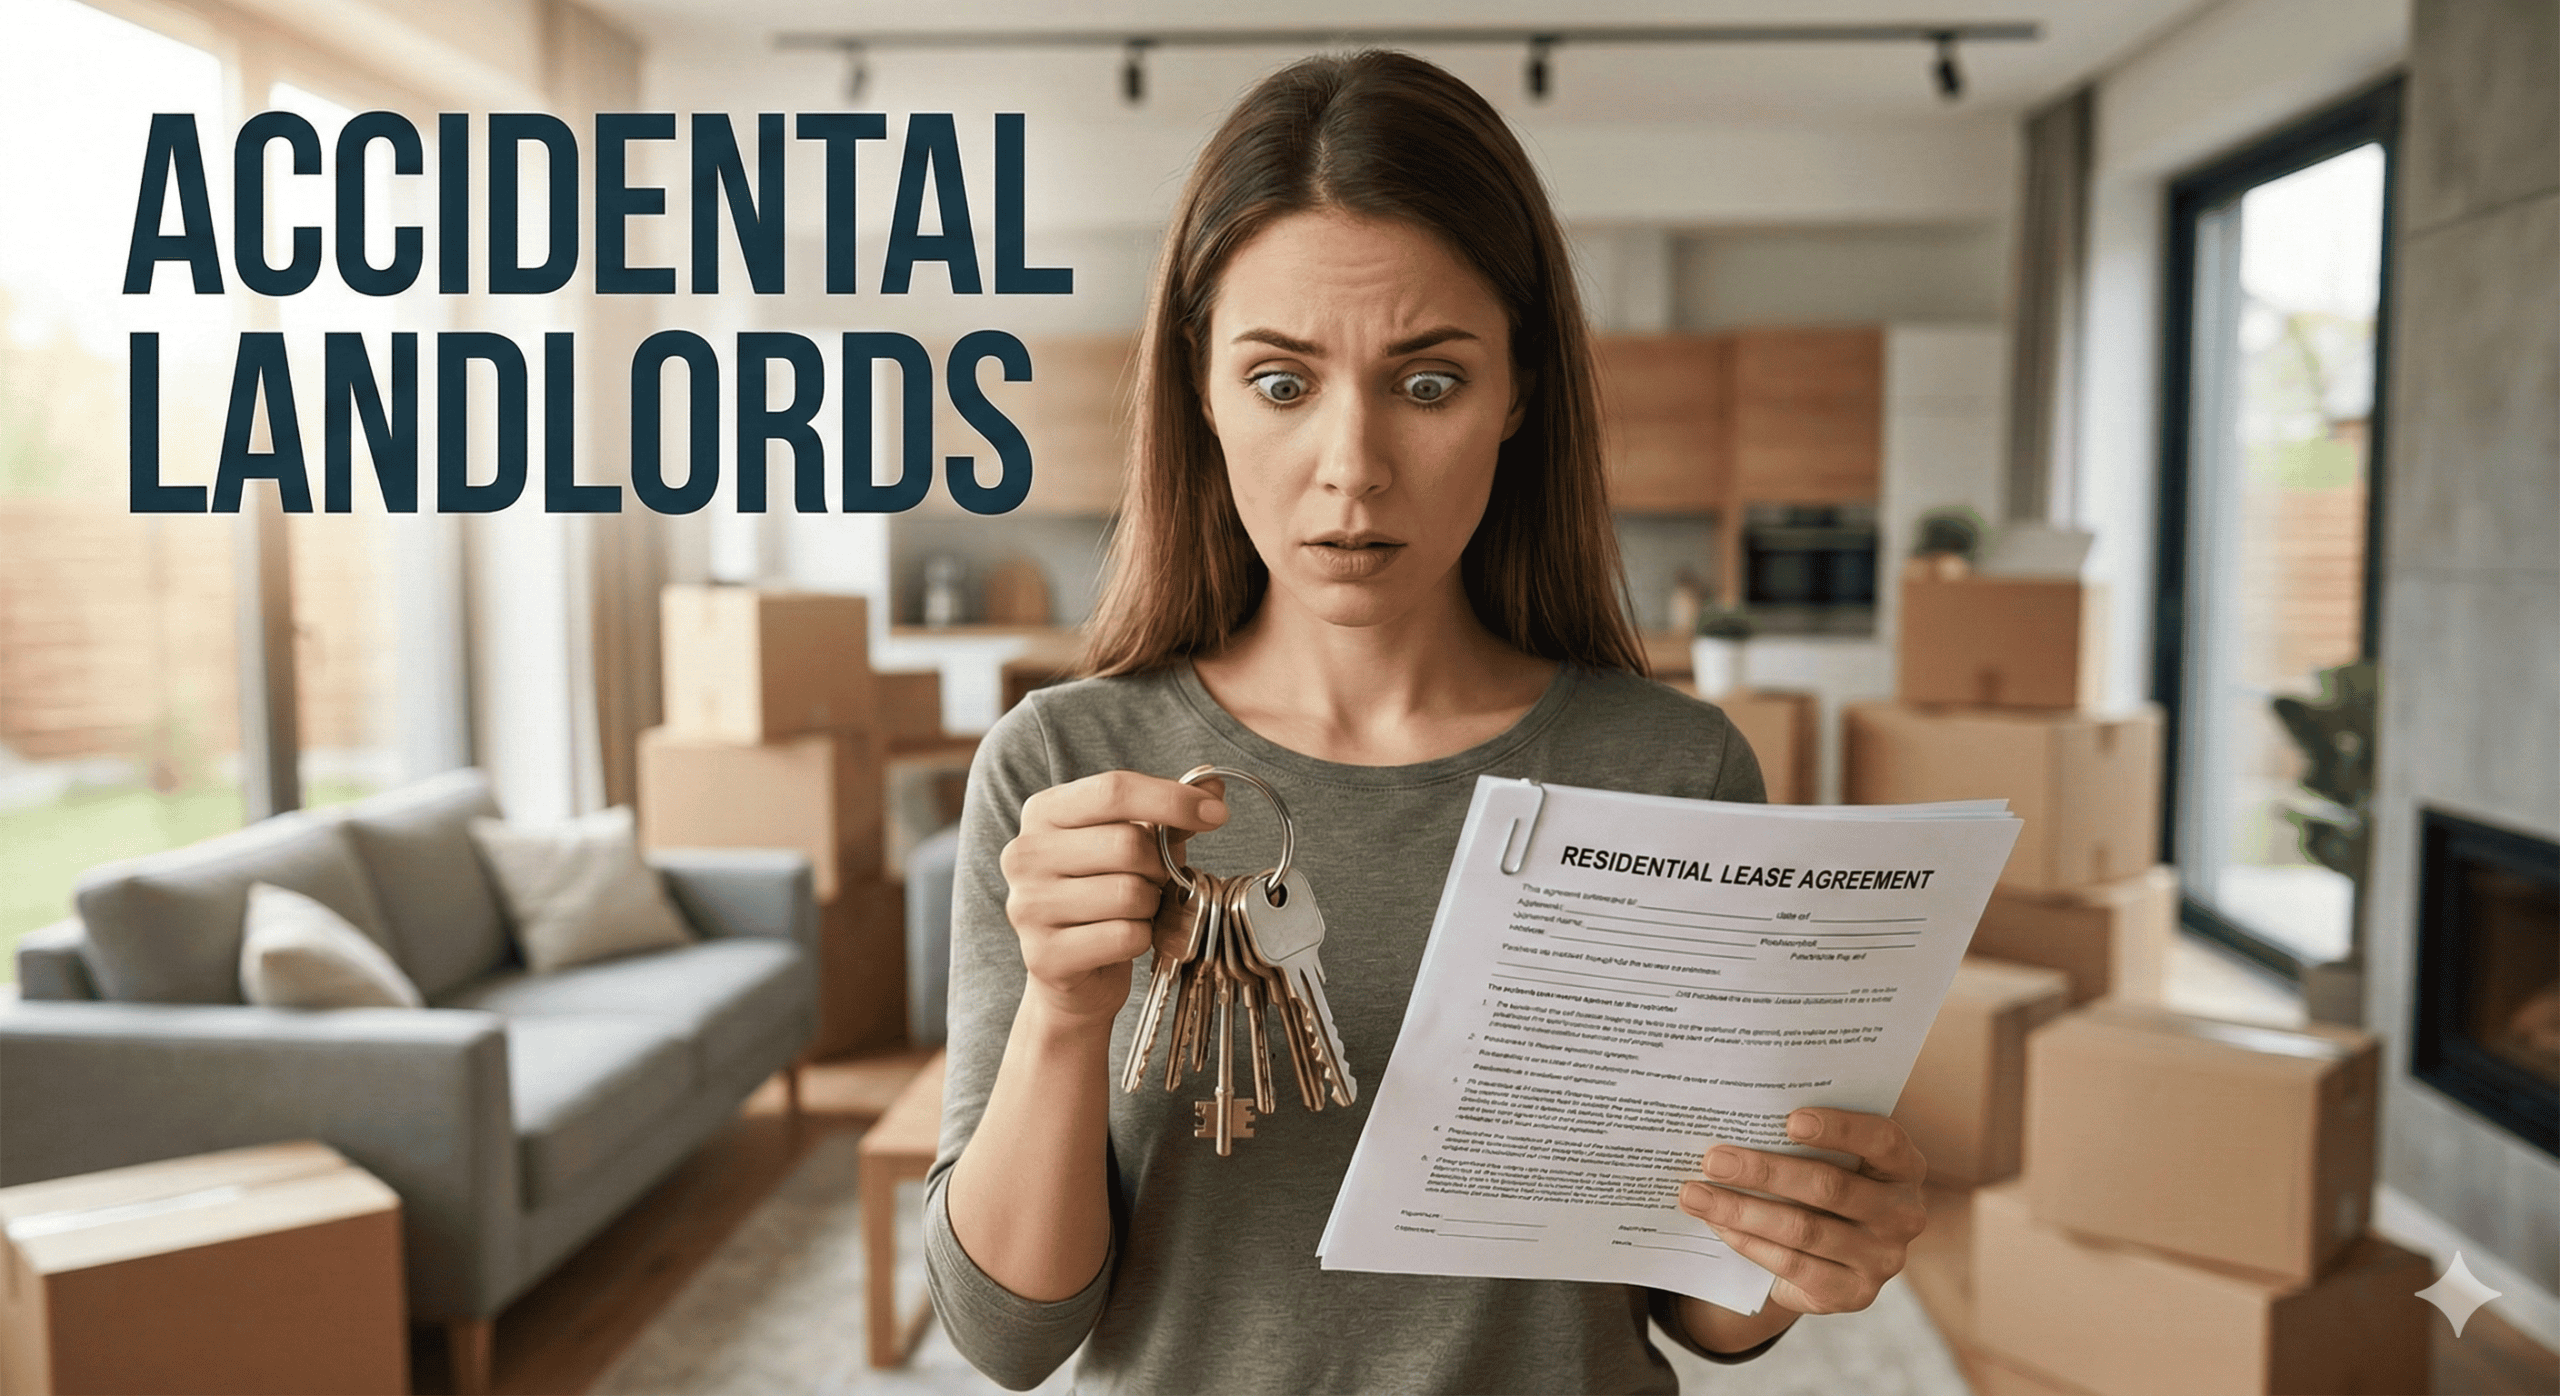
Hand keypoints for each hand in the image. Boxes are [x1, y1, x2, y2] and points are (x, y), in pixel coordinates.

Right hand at [999, 771, 1227, 1025]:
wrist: (1074, 972)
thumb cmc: (1105, 894)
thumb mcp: (1136, 845)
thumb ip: (1169, 815)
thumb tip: (1213, 788)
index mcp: (1043, 812)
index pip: (1114, 790)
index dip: (1172, 799)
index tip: (1216, 814)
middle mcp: (1024, 853)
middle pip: (1127, 843)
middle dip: (1160, 866)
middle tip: (1157, 882)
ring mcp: (1028, 905)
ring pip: (1129, 893)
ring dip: (1151, 906)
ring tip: (1136, 911)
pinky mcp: (1044, 955)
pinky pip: (1124, 936)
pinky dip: (1141, 939)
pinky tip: (1124, 940)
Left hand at [1677, 1108, 1927, 1317]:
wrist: (1825, 1254)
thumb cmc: (1818, 1184)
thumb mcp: (1824, 1158)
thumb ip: (1799, 1139)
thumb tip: (1733, 1116)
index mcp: (1902, 1165)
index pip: (1882, 1140)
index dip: (1840, 1128)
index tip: (1789, 1120)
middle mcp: (1903, 1212)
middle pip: (1830, 1187)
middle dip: (1764, 1171)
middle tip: (1712, 1160)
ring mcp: (1883, 1258)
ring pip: (1805, 1229)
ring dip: (1742, 1210)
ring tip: (1695, 1194)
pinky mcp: (1855, 1293)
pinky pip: (1794, 1265)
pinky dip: (1750, 1242)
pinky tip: (1719, 1225)